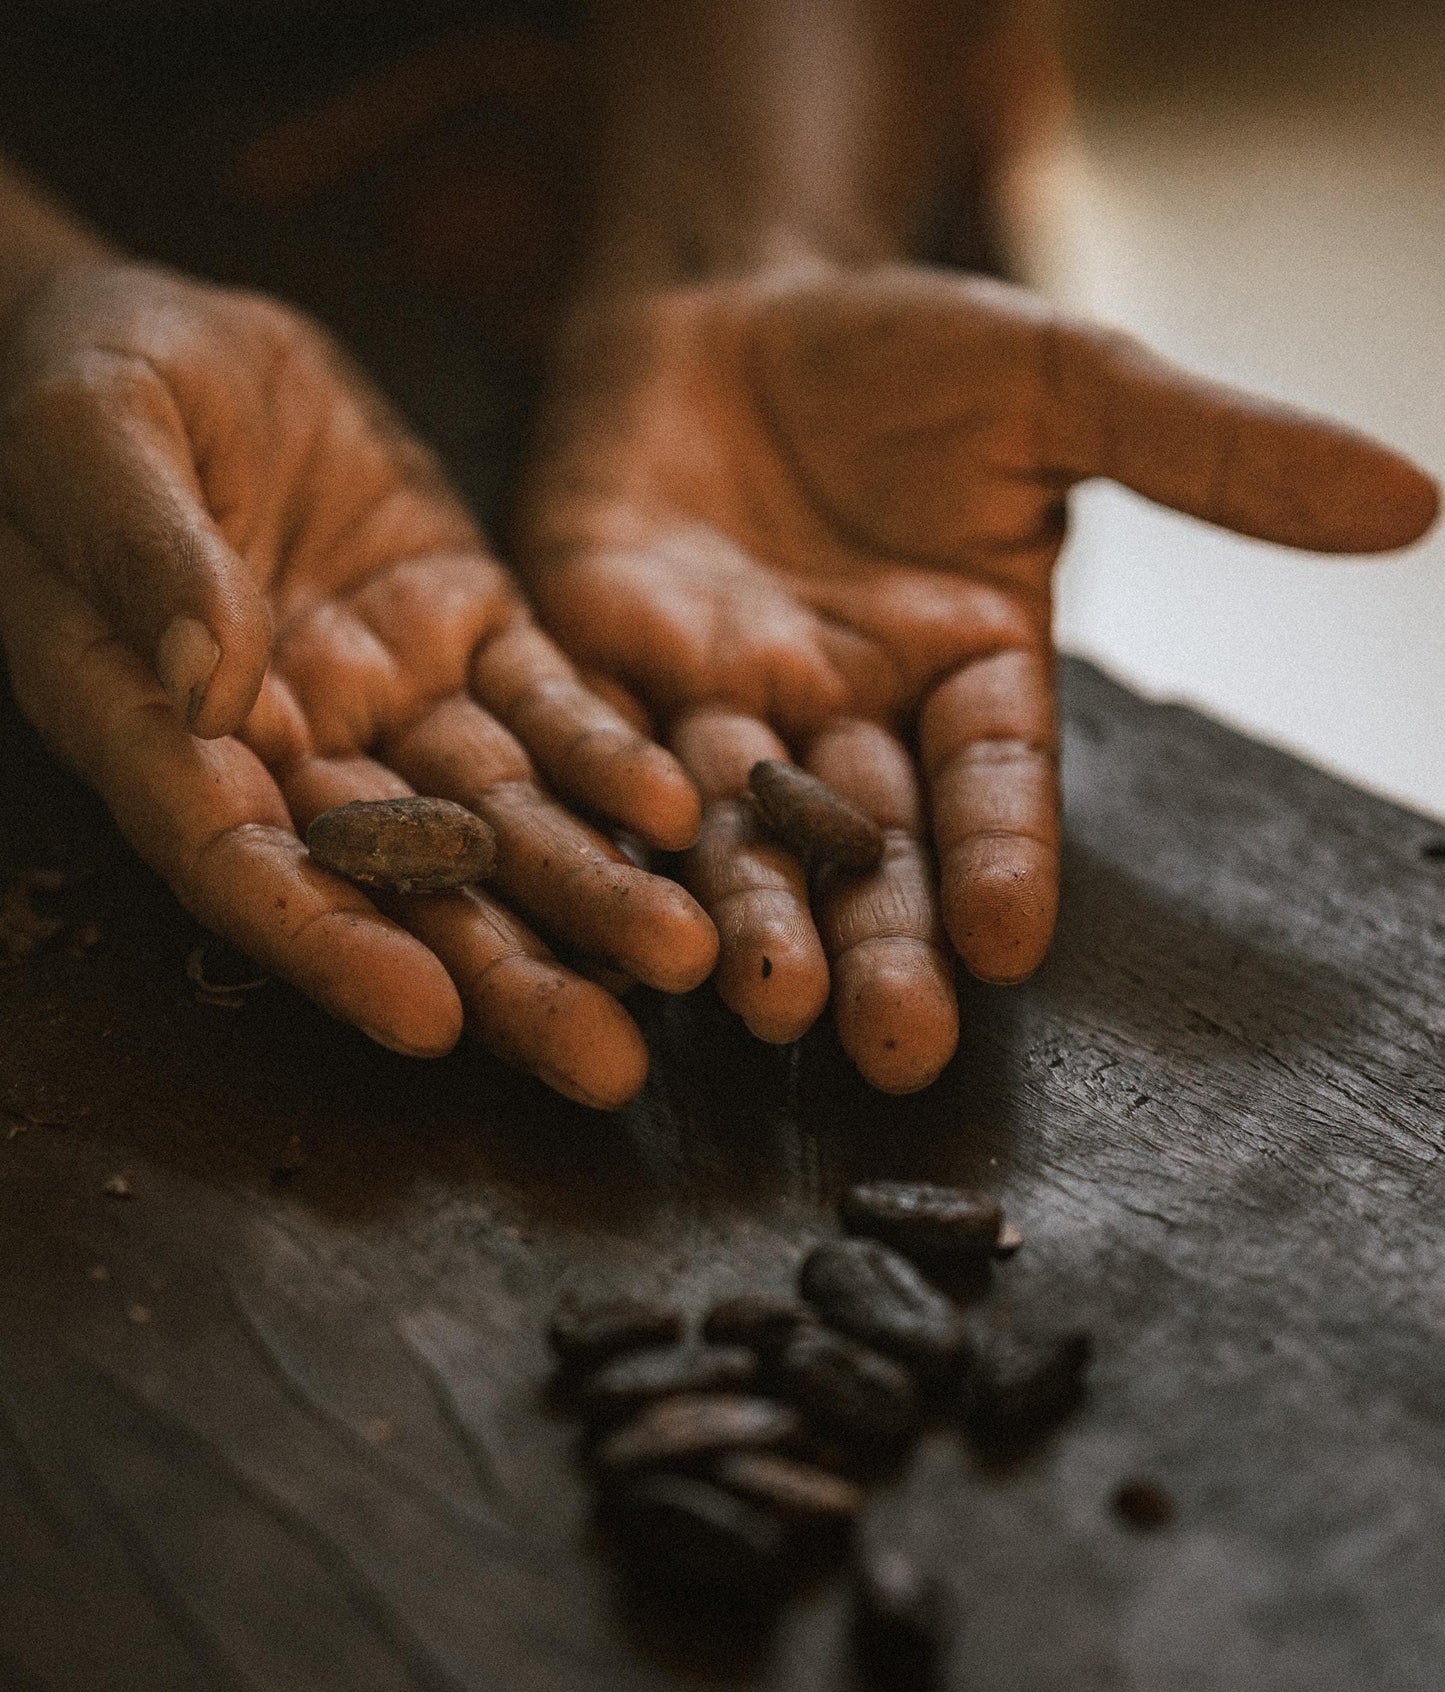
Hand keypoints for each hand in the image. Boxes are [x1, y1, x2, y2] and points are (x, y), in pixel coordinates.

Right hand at [0, 261, 714, 1105]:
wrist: (161, 328)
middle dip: (503, 973)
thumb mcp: (87, 432)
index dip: (327, 944)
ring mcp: (387, 692)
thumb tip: (210, 678)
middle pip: (396, 882)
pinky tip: (684, 810)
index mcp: (153, 726)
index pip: (238, 862)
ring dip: (589, 889)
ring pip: (496, 817)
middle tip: (608, 1068)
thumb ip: (143, 552)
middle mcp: (283, 742)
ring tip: (688, 957)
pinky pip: (547, 708)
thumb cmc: (74, 380)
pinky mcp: (465, 627)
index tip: (425, 1020)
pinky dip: (610, 760)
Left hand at [516, 264, 1436, 1091]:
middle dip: (880, 940)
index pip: (991, 782)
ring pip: (733, 825)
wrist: (728, 306)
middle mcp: (843, 718)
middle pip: (865, 845)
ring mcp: (719, 706)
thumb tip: (1415, 501)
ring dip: (750, 913)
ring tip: (766, 1002)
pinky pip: (601, 753)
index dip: (1005, 855)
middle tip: (894, 1044)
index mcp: (962, 673)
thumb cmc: (904, 350)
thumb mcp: (1058, 383)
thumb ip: (1207, 454)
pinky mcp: (599, 672)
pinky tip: (625, 883)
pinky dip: (614, 814)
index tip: (1013, 941)